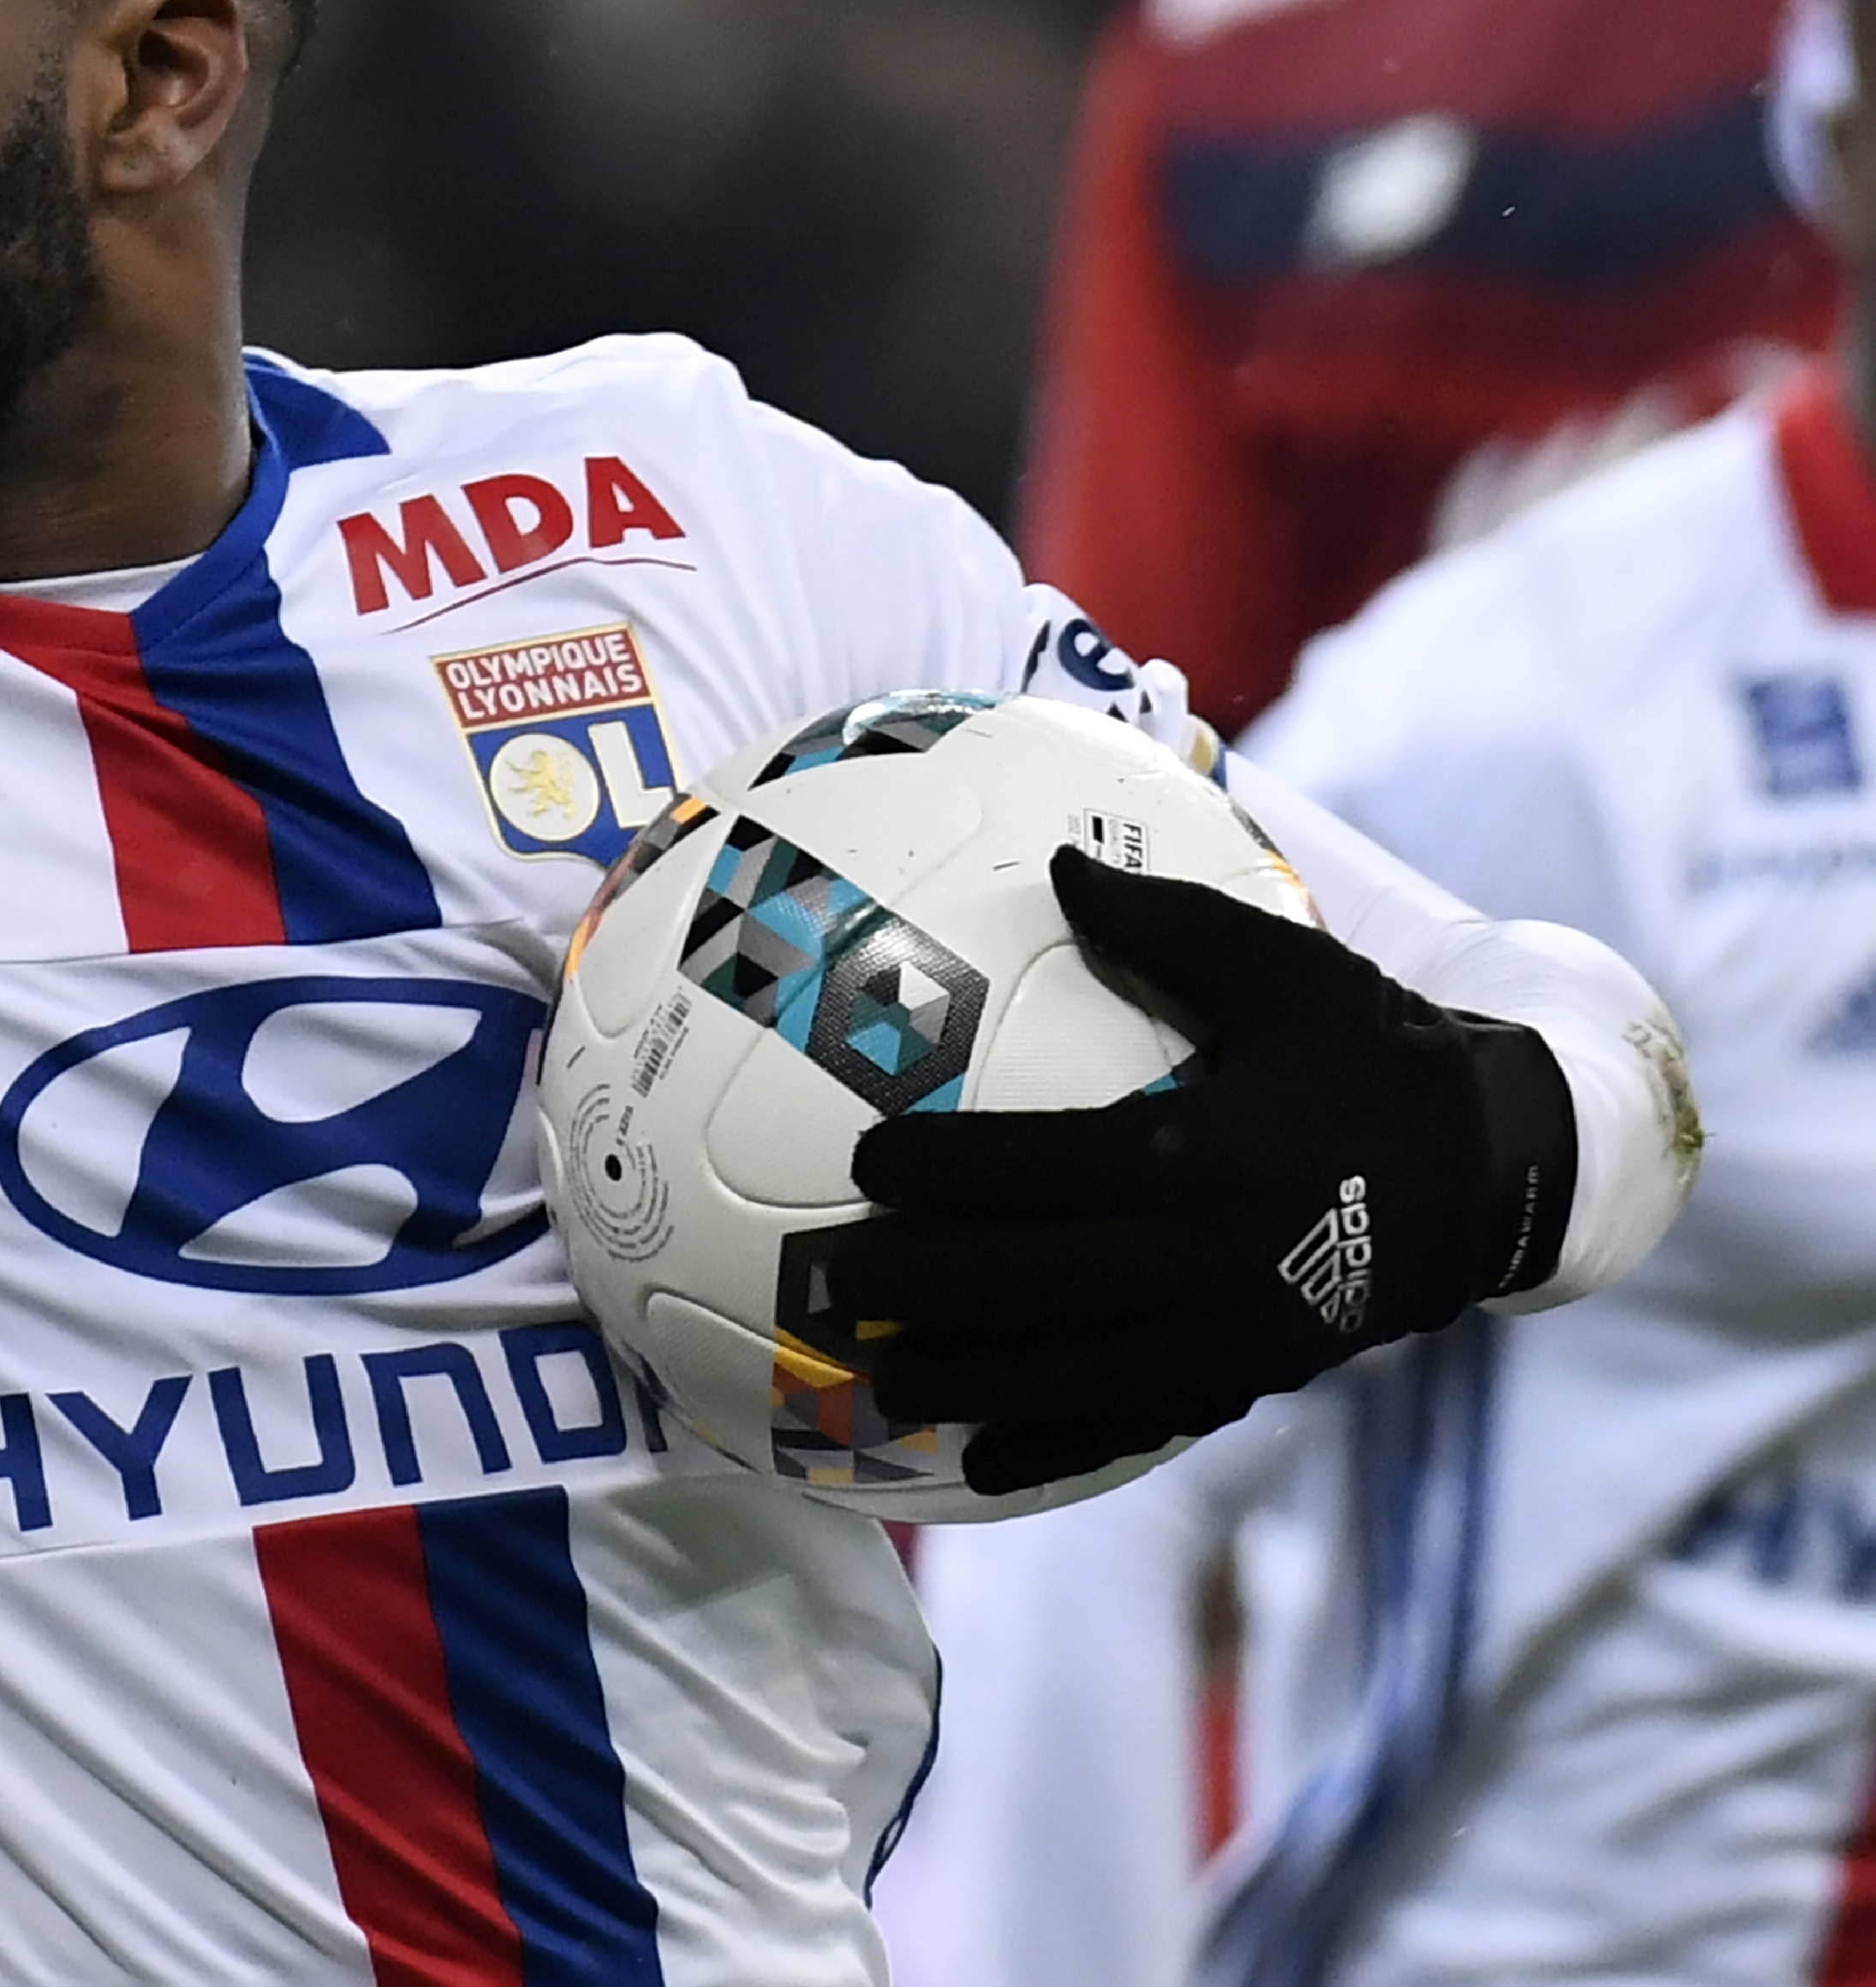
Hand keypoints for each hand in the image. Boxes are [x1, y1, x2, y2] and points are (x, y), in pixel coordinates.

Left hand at [827, 848, 1576, 1496]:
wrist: (1498, 1172)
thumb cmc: (1372, 1051)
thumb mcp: (1286, 969)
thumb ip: (1168, 924)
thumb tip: (1061, 863)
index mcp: (1211, 1151)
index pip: (1050, 1170)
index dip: (952, 1174)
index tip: (865, 1167)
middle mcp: (1216, 1256)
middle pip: (1040, 1285)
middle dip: (927, 1287)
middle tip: (830, 1283)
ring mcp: (1237, 1333)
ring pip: (1076, 1375)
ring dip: (971, 1382)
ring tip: (879, 1379)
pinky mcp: (1256, 1377)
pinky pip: (1141, 1424)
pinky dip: (1059, 1448)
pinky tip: (983, 1464)